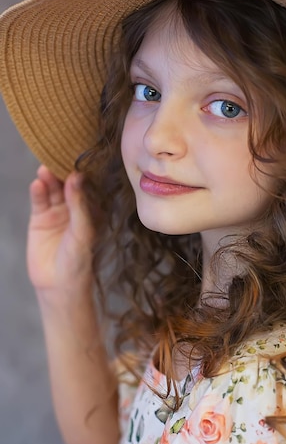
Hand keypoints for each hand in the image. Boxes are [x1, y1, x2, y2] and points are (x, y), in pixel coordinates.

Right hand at [27, 165, 94, 293]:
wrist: (58, 284)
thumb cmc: (78, 261)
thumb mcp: (82, 233)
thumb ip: (79, 206)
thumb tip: (76, 179)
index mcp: (90, 210)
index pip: (86, 187)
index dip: (82, 173)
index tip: (79, 158)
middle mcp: (74, 208)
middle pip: (67, 184)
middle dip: (63, 172)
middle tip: (59, 158)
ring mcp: (56, 212)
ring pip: (52, 190)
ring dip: (49, 179)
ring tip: (45, 168)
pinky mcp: (40, 219)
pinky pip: (39, 201)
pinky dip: (38, 191)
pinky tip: (37, 183)